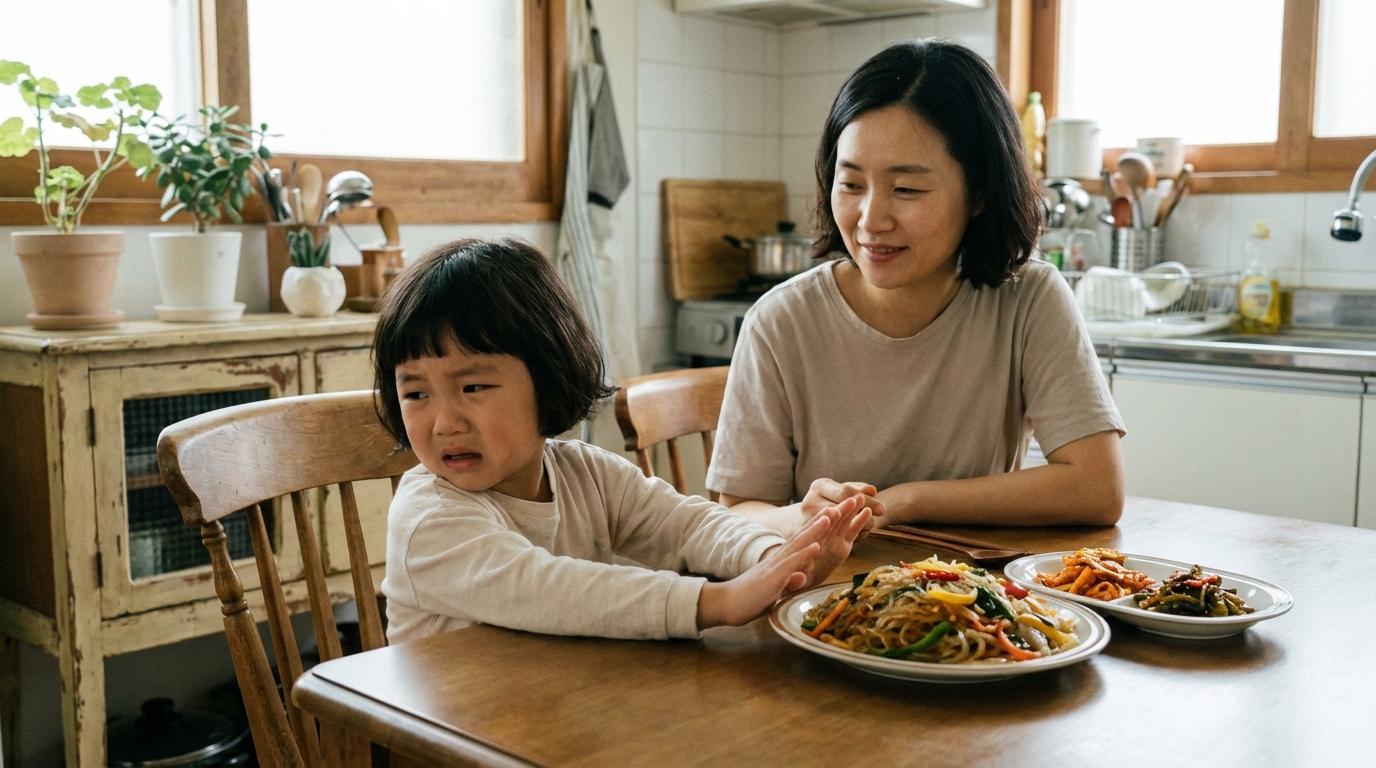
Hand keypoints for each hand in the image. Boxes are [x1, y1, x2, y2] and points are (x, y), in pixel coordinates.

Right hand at [695, 509, 836, 628]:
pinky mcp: (772, 579)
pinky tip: (816, 547)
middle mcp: (779, 558)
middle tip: (840, 505)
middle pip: (803, 535)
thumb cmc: (751, 597)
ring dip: (815, 530)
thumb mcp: (774, 587)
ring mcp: (775, 566)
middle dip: (822, 520)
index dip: (818, 525)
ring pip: (798, 545)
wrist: (726, 603)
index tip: (833, 512)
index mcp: (781, 560)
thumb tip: (801, 577)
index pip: (802, 539)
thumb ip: (788, 581)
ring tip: (830, 517)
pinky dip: (803, 555)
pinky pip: (789, 565)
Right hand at [799, 478, 884, 530]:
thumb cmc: (831, 499)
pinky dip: (853, 534)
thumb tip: (872, 491)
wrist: (811, 519)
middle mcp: (809, 502)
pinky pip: (838, 537)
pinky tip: (864, 531)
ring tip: (872, 524)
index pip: (844, 492)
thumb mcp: (843, 489)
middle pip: (843, 509)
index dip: (865, 499)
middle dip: (864, 512)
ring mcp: (809, 521)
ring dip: (860, 525)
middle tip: (881, 513)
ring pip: (841, 525)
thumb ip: (857, 489)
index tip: (882, 508)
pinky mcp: (814, 537)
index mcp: (818, 486)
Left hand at [801, 495, 870, 587]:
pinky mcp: (842, 547)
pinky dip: (858, 522)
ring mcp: (831, 541)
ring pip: (840, 522)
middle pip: (829, 522)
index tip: (829, 513)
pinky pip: (851, 532)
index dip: (820, 523)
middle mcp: (818, 541)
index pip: (811, 534)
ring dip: (849, 510)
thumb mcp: (791, 584)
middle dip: (840, 511)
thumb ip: (795, 581)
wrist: (797, 581)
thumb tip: (800, 578)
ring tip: (860, 498)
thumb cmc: (792, 582)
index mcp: (803, 547)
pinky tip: (866, 511)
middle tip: (851, 499)